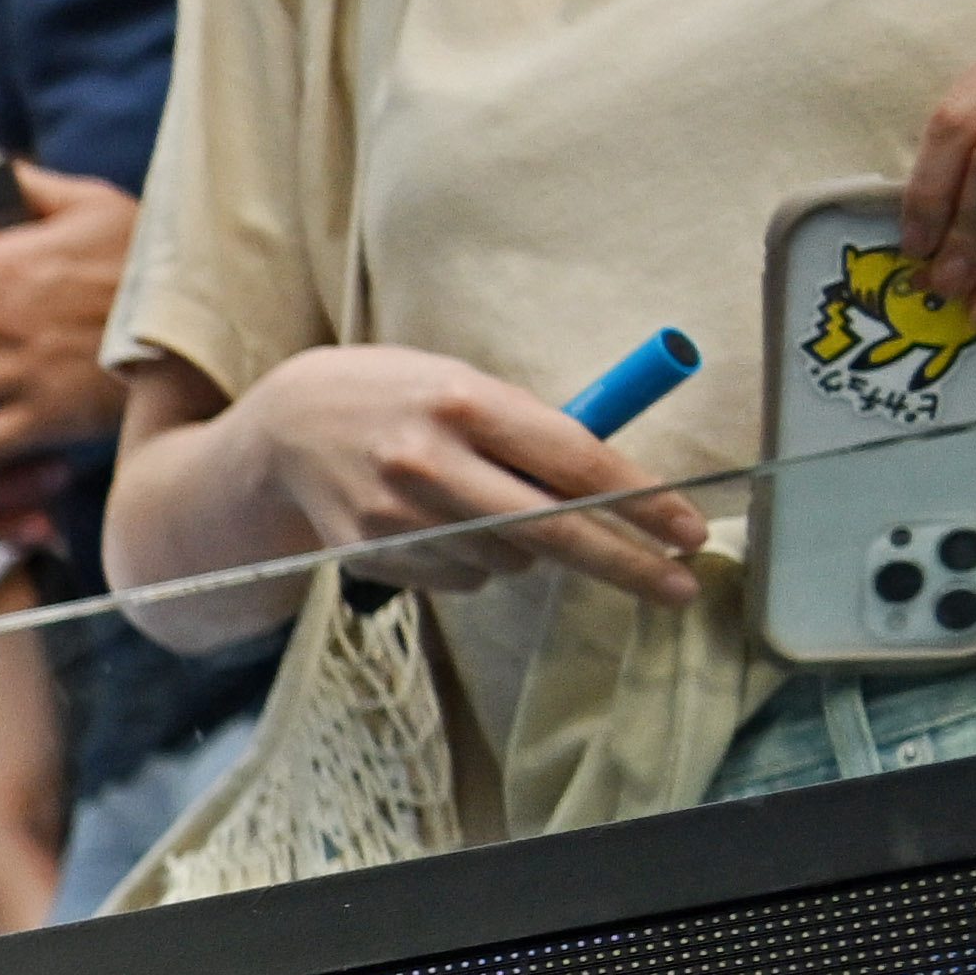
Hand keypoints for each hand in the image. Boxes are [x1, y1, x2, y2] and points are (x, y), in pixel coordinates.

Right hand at [217, 342, 704, 609]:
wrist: (286, 428)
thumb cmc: (400, 398)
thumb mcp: (466, 386)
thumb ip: (532, 431)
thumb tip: (616, 490)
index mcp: (464, 401)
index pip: (574, 462)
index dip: (641, 502)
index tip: (689, 532)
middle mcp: (428, 460)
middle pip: (552, 530)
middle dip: (624, 562)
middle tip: (678, 588)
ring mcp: (396, 515)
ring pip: (508, 561)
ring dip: (525, 547)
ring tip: (486, 505)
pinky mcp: (372, 553)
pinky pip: (463, 578)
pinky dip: (475, 560)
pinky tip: (442, 525)